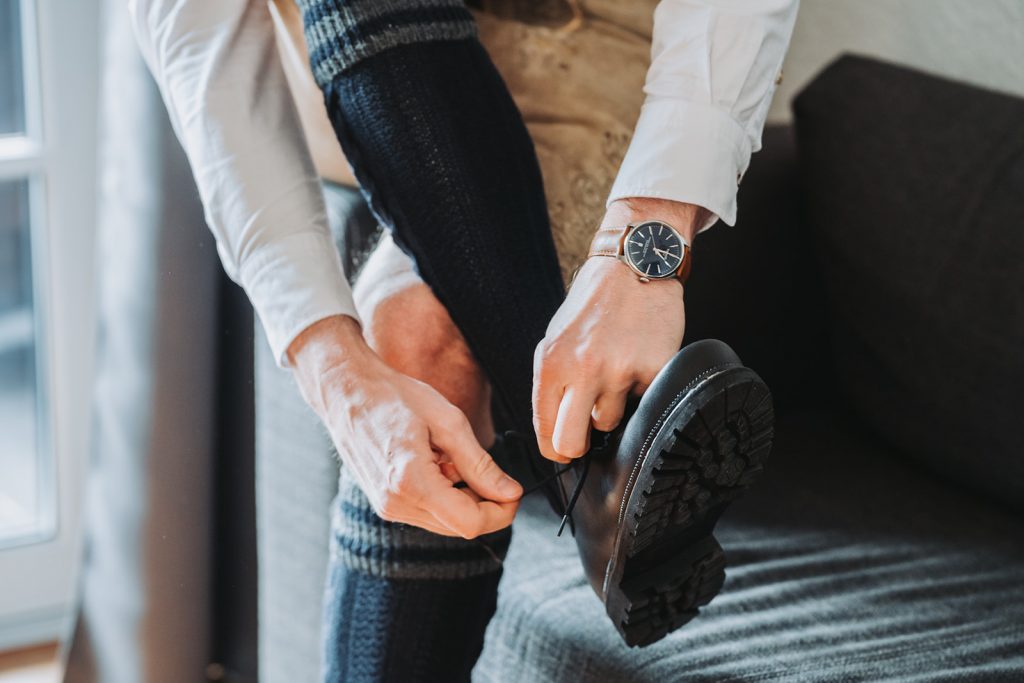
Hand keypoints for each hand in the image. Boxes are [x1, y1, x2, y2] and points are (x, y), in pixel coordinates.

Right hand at [289, 315, 521, 537]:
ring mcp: (387, 507)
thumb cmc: (395, 397)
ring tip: (451, 457)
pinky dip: (443, 494)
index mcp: (411, 482)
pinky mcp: (385, 503)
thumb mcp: (448, 423)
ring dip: (463, 497)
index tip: (513, 491)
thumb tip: (510, 492)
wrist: (347, 391)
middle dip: (485, 505)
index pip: (470, 523)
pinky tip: (436, 463)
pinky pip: (427, 512)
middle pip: (459, 527)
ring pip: (445, 522)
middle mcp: (395, 504)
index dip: (500, 512)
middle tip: (492, 471)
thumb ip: (480, 465)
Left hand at [532, 198, 706, 462]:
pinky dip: (641, 390)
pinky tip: (638, 362)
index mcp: (551, 364)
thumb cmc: (592, 306)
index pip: (545, 433)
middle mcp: (583, 369)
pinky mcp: (655, 369)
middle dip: (579, 446)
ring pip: (611, 423)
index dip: (554, 448)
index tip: (563, 447)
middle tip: (587, 432)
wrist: (633, 266)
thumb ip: (553, 384)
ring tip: (616, 372)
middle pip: (572, 444)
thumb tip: (553, 432)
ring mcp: (621, 371)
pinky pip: (644, 403)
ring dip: (613, 407)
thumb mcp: (555, 340)